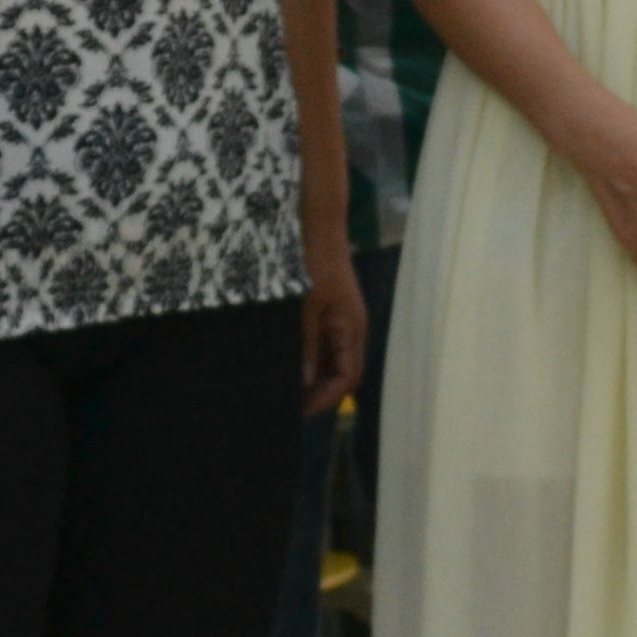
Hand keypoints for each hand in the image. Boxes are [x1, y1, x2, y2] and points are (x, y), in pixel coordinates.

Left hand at [300, 228, 369, 415]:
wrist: (318, 223)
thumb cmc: (315, 262)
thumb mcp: (306, 307)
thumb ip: (306, 345)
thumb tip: (304, 382)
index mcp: (352, 330)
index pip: (346, 379)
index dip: (325, 399)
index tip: (297, 413)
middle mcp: (351, 328)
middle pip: (342, 373)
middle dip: (319, 393)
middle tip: (288, 407)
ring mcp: (341, 319)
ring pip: (332, 360)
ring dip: (313, 376)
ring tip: (284, 389)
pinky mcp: (329, 309)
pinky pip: (324, 343)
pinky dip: (310, 358)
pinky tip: (287, 361)